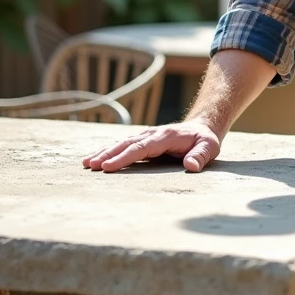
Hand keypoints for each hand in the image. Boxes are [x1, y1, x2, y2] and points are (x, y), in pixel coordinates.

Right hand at [82, 121, 221, 172]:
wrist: (201, 128)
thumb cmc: (204, 140)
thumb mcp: (209, 147)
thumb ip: (200, 156)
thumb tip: (191, 166)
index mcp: (165, 137)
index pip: (141, 148)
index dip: (124, 157)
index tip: (108, 166)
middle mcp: (152, 134)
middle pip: (126, 144)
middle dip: (107, 154)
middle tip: (90, 165)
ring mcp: (146, 136)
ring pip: (121, 143)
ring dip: (104, 152)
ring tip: (86, 163)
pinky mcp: (142, 140)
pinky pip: (123, 145)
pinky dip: (108, 150)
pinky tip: (96, 158)